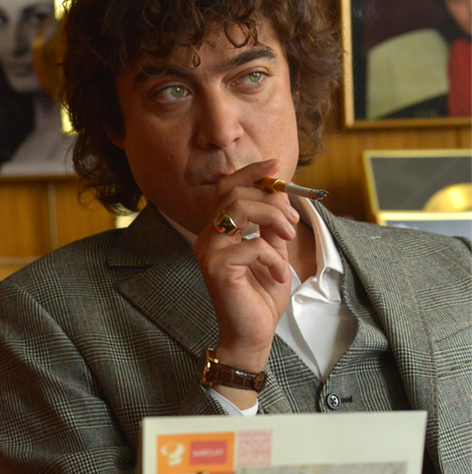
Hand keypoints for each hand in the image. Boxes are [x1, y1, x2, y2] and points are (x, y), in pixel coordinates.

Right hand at [193, 159, 298, 405]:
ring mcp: (208, 251)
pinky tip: (279, 276)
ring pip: (238, 210)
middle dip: (271, 200)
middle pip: (233, 194)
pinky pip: (251, 245)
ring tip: (289, 237)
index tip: (277, 165)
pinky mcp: (215, 267)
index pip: (228, 188)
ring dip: (272, 218)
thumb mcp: (274, 251)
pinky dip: (274, 258)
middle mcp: (207, 236)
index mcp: (218, 230)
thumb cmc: (261, 295)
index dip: (251, 172)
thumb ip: (272, 224)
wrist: (252, 334)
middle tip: (293, 221)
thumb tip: (280, 193)